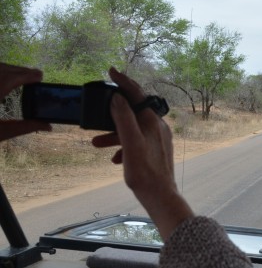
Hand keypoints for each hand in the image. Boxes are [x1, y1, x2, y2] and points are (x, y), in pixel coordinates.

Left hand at [0, 63, 50, 141]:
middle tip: (33, 75)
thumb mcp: (1, 133)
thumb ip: (25, 127)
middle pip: (1, 70)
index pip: (10, 79)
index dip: (26, 75)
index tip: (39, 76)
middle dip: (18, 70)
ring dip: (6, 70)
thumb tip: (47, 126)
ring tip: (20, 76)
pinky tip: (3, 80)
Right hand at [92, 67, 191, 239]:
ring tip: (95, 144)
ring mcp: (159, 139)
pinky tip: (114, 159)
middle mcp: (159, 127)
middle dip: (111, 114)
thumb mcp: (130, 143)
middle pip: (133, 112)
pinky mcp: (156, 151)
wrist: (160, 197)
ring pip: (132, 129)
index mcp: (153, 122)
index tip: (111, 70)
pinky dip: (123, 146)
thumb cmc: (145, 173)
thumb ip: (123, 119)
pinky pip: (136, 142)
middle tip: (95, 113)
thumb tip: (117, 98)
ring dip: (113, 134)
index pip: (137, 94)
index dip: (123, 81)